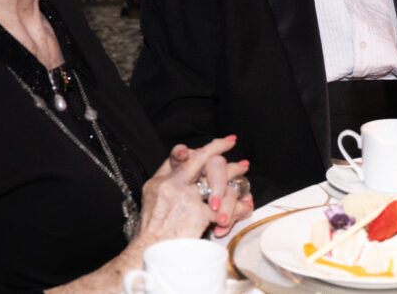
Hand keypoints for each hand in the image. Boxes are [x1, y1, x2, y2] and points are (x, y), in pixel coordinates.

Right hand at [138, 137, 252, 244]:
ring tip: (243, 168)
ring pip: (216, 178)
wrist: (150, 253)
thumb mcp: (151, 202)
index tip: (206, 145)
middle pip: (198, 158)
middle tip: (230, 142)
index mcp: (159, 182)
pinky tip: (246, 206)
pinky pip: (225, 207)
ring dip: (233, 173)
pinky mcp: (198, 213)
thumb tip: (187, 169)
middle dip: (217, 147)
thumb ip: (168, 185)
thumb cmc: (153, 233)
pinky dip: (238, 208)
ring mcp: (185, 197)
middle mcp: (172, 184)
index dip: (193, 147)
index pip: (176, 156)